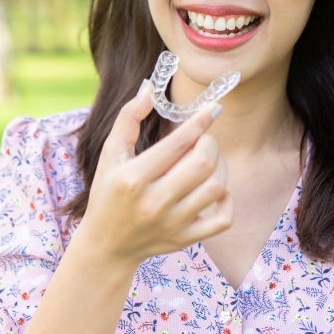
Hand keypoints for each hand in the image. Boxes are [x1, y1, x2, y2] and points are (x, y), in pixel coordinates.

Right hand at [77, 81, 232, 268]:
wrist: (107, 245)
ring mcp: (172, 224)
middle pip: (203, 163)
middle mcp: (154, 203)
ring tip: (207, 160)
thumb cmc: (107, 192)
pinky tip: (214, 189)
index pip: (177, 143)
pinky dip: (226, 198)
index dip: (200, 121)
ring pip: (216, 186)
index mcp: (133, 178)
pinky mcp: (186, 239)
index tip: (214, 108)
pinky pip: (223, 218)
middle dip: (210, 142)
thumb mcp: (110, 153)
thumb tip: (149, 88)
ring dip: (219, 166)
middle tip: (203, 139)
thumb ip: (128, 118)